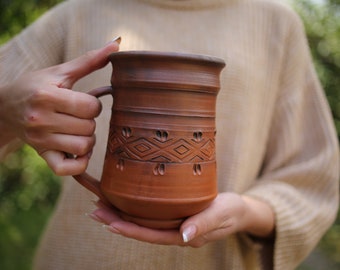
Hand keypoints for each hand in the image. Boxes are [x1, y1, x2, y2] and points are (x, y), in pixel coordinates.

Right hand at [0, 38, 120, 174]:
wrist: (5, 108)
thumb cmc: (36, 86)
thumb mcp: (59, 72)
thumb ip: (89, 60)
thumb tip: (116, 44)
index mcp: (47, 96)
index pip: (90, 107)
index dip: (94, 105)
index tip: (85, 102)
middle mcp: (41, 120)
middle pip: (89, 127)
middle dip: (91, 121)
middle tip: (81, 116)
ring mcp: (40, 140)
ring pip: (83, 147)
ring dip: (88, 139)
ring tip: (79, 130)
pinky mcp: (42, 155)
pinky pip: (68, 169)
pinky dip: (79, 163)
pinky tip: (79, 151)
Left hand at [89, 192, 274, 246]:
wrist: (239, 210)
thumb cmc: (232, 211)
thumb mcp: (222, 215)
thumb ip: (205, 224)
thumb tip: (184, 236)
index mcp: (183, 235)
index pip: (151, 235)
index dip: (130, 230)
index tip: (109, 222)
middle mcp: (173, 231)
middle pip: (140, 228)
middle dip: (116, 220)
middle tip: (94, 209)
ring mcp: (172, 223)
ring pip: (141, 219)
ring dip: (120, 212)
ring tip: (99, 202)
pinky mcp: (173, 213)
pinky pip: (149, 211)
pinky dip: (133, 205)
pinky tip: (121, 197)